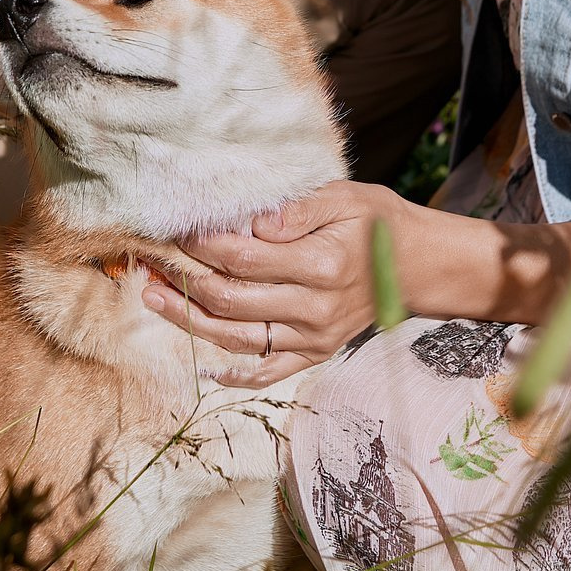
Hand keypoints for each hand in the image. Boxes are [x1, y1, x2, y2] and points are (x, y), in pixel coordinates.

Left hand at [142, 180, 408, 388]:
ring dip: (191, 321)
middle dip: (184, 280)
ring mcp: (315, 337)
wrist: (419, 264)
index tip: (177, 228)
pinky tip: (205, 364)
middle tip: (151, 261)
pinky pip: (269, 369)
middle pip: (231, 301)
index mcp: (320, 264)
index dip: (202, 244)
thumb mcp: (343, 197)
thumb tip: (250, 222)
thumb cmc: (377, 221)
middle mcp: (315, 308)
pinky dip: (235, 372)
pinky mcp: (317, 353)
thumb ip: (296, 210)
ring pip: (239, 338)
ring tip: (155, 298)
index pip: (243, 258)